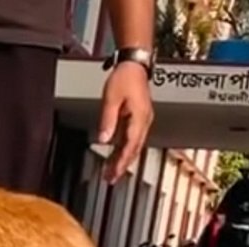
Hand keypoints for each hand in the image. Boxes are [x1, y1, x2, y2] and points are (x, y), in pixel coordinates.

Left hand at [98, 61, 152, 183]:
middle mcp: (144, 121)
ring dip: (123, 160)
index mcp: (139, 117)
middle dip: (122, 165)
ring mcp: (142, 120)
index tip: (113, 174)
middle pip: (134, 149)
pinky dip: (124, 150)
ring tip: (111, 173)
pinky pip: (131, 138)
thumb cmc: (124, 78)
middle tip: (110, 180)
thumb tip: (104, 140)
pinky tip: (115, 158)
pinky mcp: (138, 119)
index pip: (131, 145)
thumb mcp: (111, 99)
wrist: (134, 65)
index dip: (122, 162)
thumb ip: (108, 120)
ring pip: (133, 145)